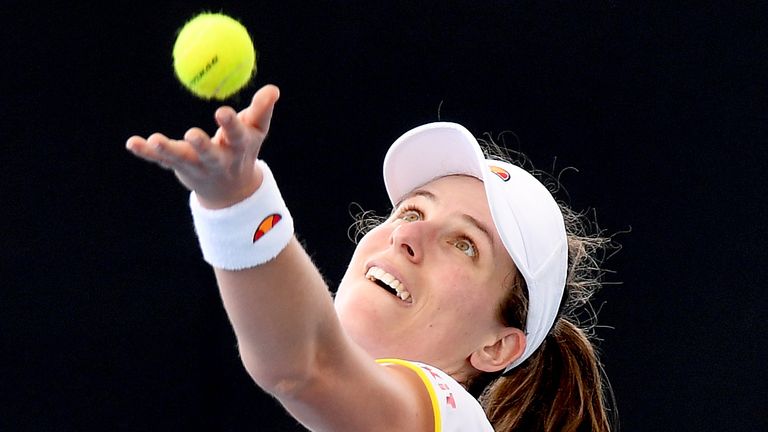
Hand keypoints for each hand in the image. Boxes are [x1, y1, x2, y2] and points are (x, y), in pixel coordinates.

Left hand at [126, 84, 279, 208]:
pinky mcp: (179, 168)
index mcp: (238, 149)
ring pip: (181, 160)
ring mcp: (197, 167)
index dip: (230, 125)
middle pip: (209, 155)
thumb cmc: (243, 150)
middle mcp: (218, 161)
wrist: (230, 189)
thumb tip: (273, 89)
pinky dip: (146, 152)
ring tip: (155, 140)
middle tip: (192, 134)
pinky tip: (132, 143)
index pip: (237, 137)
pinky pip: (160, 160)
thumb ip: (262, 110)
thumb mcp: (255, 131)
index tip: (222, 112)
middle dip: (202, 146)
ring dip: (167, 151)